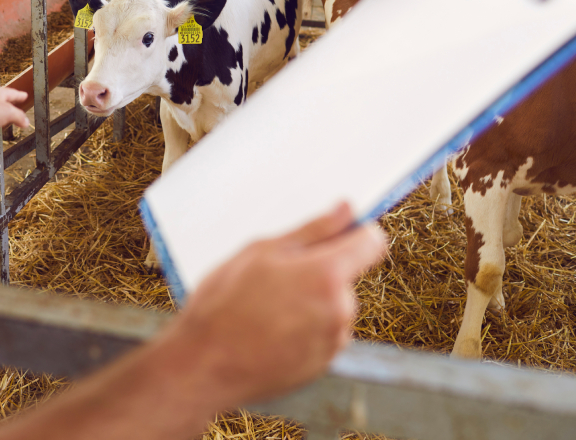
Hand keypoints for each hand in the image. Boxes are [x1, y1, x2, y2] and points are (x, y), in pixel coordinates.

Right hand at [158, 203, 385, 410]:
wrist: (204, 364)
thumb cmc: (223, 305)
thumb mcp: (260, 252)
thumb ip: (312, 230)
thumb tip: (344, 211)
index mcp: (326, 274)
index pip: (372, 242)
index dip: (356, 233)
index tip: (340, 234)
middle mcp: (340, 309)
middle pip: (345, 277)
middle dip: (319, 273)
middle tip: (275, 279)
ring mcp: (333, 341)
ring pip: (333, 307)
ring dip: (311, 304)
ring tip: (267, 309)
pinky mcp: (324, 365)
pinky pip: (323, 335)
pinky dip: (305, 330)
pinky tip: (271, 331)